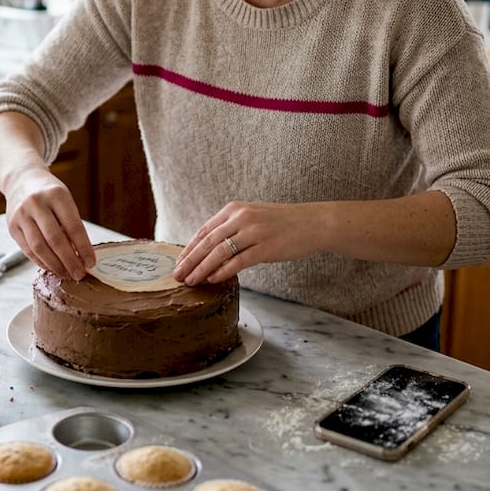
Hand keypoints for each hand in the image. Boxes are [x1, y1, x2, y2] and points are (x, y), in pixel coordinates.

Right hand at [3, 166, 94, 279]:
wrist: (22, 179)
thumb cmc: (49, 193)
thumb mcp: (64, 200)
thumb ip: (71, 224)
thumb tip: (80, 255)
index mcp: (56, 194)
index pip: (73, 226)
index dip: (83, 248)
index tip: (91, 263)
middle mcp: (36, 203)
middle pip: (55, 239)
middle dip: (69, 260)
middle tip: (79, 274)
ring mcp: (21, 215)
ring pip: (39, 247)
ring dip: (54, 265)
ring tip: (66, 273)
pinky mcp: (12, 226)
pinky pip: (28, 250)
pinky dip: (41, 262)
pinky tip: (52, 267)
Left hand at [173, 201, 321, 283]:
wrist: (313, 223)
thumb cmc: (282, 223)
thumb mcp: (253, 217)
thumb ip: (232, 229)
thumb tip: (209, 250)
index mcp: (235, 209)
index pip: (205, 230)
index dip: (189, 248)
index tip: (178, 262)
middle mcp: (241, 217)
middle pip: (208, 242)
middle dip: (190, 260)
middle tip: (177, 275)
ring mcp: (254, 232)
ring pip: (219, 253)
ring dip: (202, 268)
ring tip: (191, 281)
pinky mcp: (266, 247)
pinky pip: (238, 261)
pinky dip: (223, 271)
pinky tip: (213, 280)